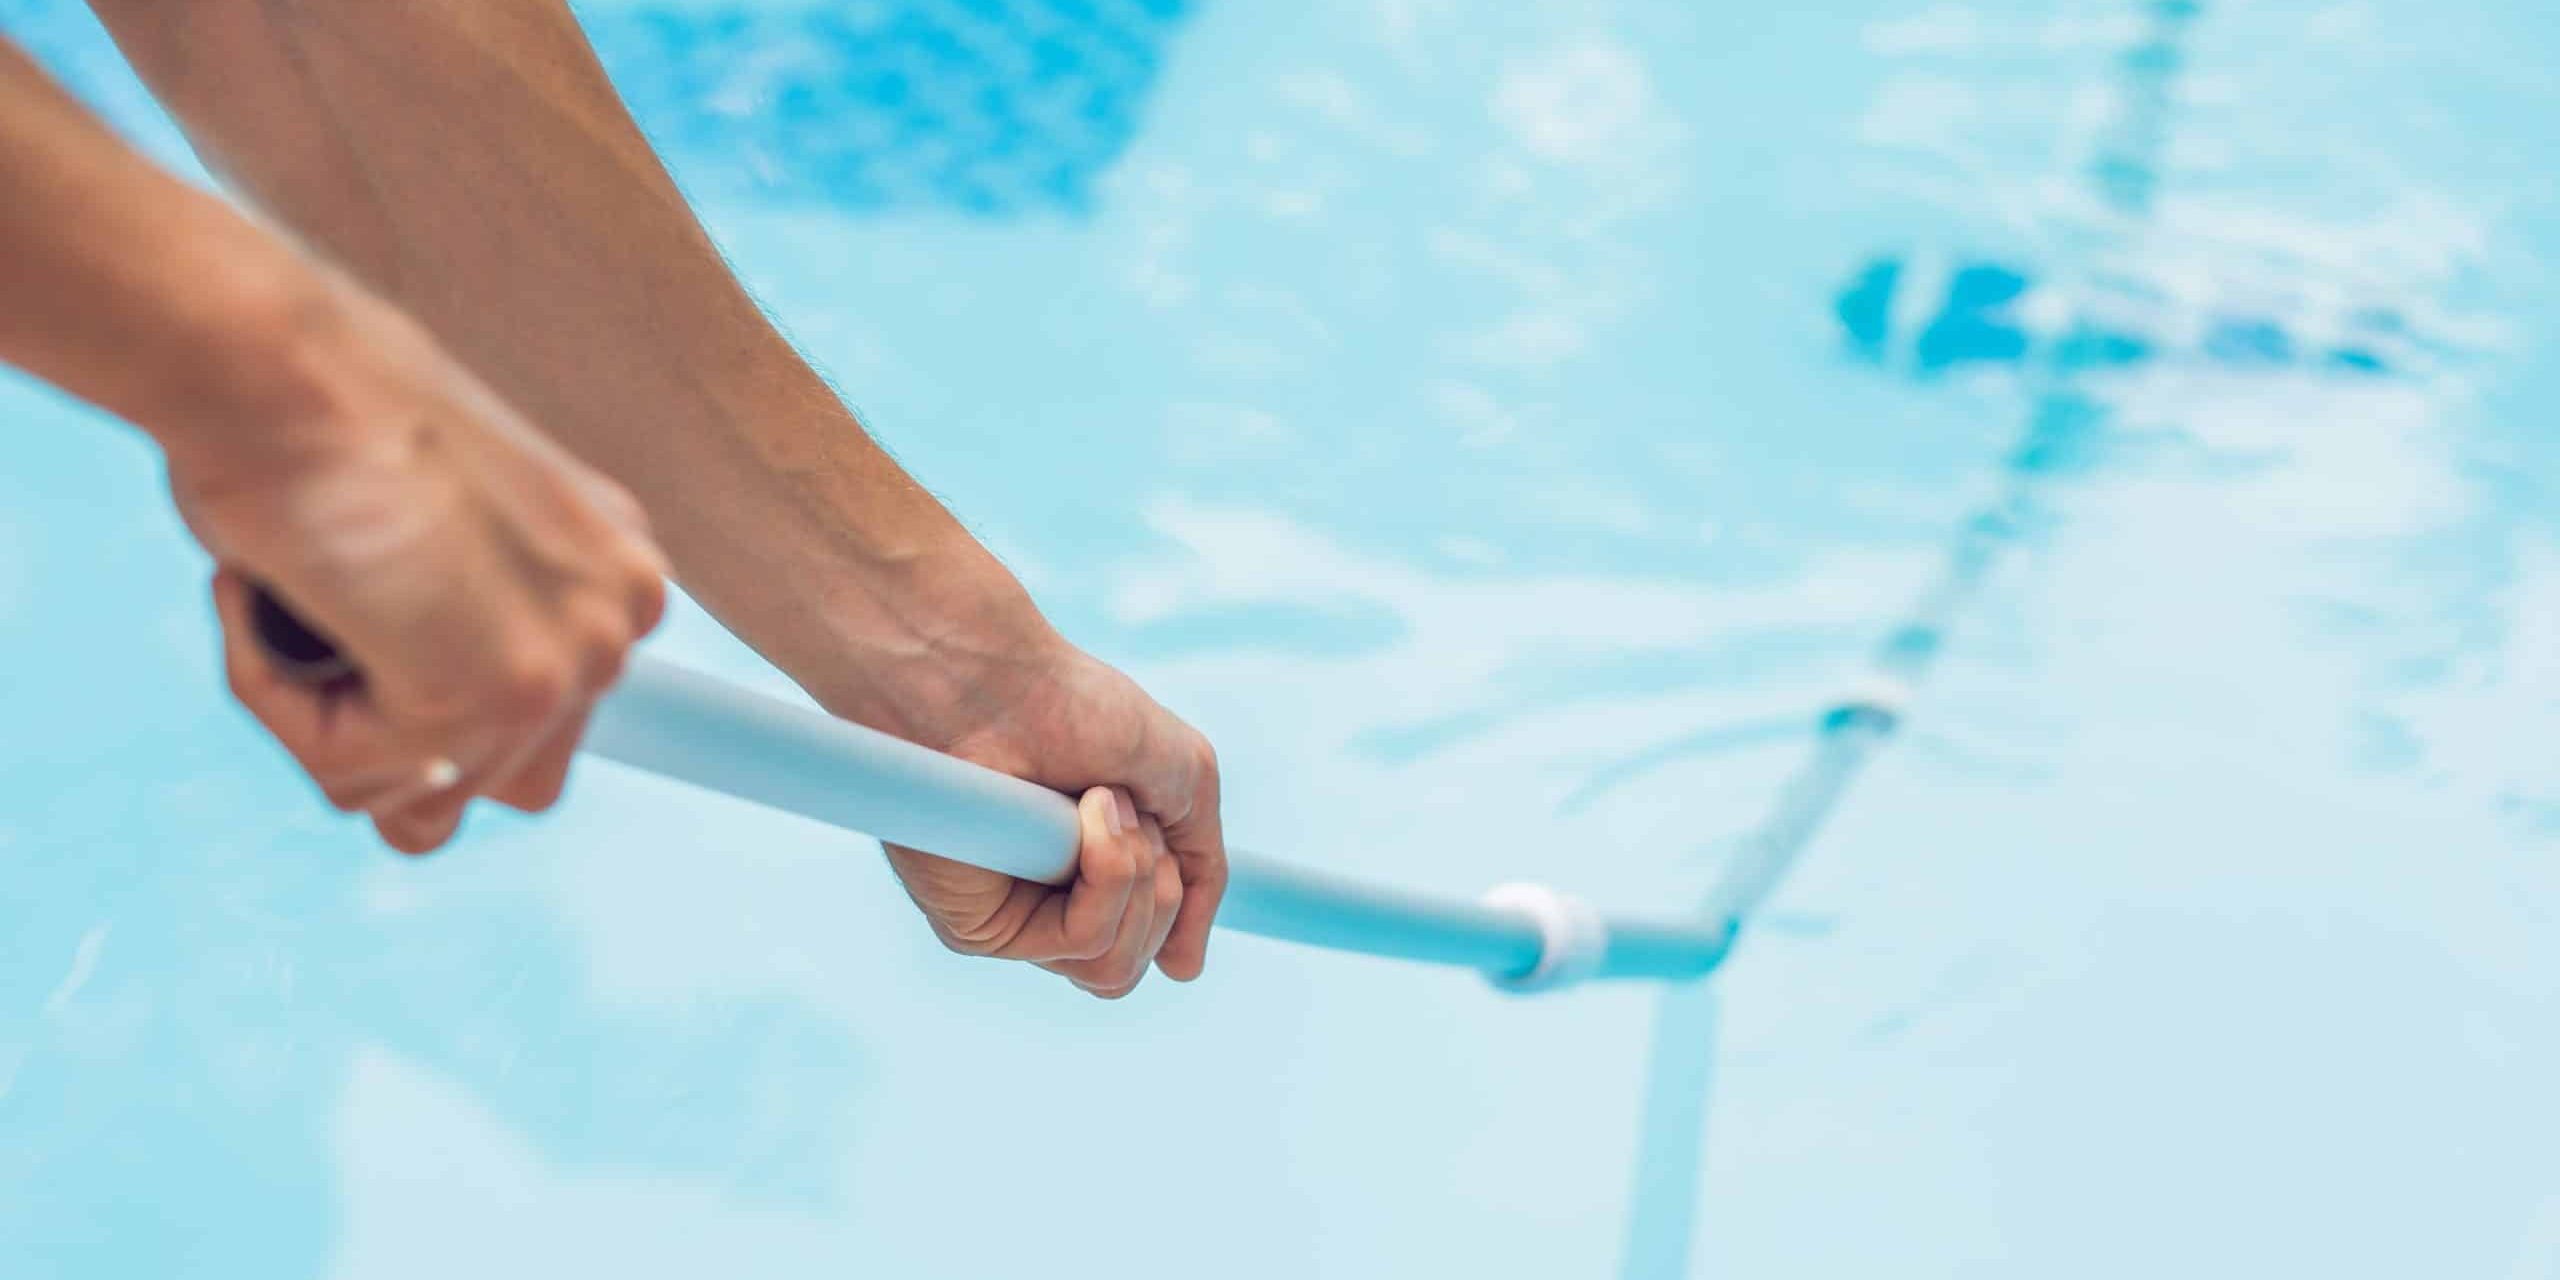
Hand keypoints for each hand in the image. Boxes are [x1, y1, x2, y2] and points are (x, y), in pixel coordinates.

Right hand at [168, 285, 667, 852]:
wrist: (278, 362)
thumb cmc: (316, 422)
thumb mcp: (431, 537)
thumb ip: (461, 629)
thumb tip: (442, 768)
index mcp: (615, 574)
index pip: (546, 723)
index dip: (436, 702)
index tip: (383, 639)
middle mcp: (620, 618)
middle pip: (502, 782)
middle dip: (391, 732)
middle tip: (331, 609)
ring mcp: (572, 659)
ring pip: (421, 793)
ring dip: (326, 718)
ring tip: (307, 591)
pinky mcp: (501, 690)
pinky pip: (355, 777)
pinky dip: (288, 706)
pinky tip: (292, 599)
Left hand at [880, 647, 1225, 998]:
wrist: (1000, 683)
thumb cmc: (1075, 709)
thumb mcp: (1183, 783)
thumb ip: (1201, 875)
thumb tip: (1185, 970)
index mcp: (1082, 883)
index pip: (1140, 948)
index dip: (1168, 895)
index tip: (1155, 831)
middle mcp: (1039, 913)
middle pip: (1130, 969)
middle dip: (1158, 885)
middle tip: (1123, 805)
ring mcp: (1010, 923)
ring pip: (1112, 969)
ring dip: (1135, 875)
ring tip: (1097, 804)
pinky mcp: (977, 930)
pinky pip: (1081, 945)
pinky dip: (1106, 873)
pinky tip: (1074, 817)